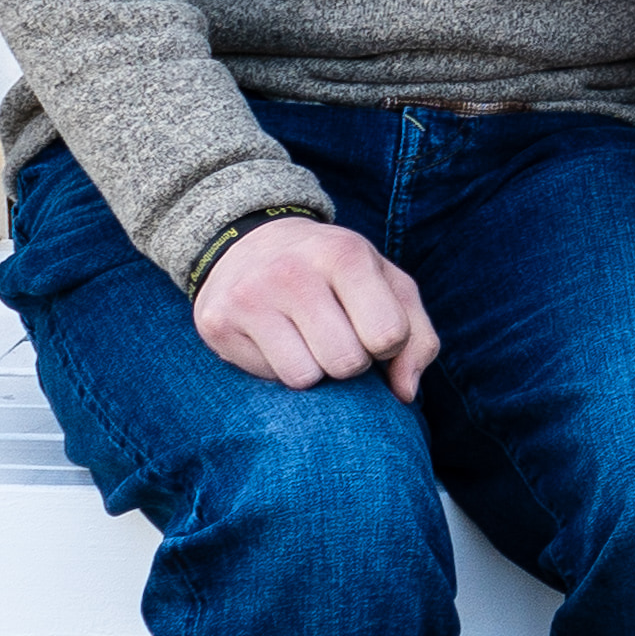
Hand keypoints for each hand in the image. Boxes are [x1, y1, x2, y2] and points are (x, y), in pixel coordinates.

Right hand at [194, 217, 437, 400]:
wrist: (251, 241)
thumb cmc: (335, 273)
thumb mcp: (388, 285)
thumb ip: (417, 338)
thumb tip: (405, 394)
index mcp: (345, 254)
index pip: (388, 336)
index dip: (387, 345)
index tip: (371, 328)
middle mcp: (294, 271)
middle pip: (346, 363)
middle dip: (350, 360)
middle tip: (335, 334)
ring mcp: (250, 296)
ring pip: (305, 378)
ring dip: (314, 369)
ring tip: (305, 337)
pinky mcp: (218, 322)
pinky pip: (268, 377)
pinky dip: (279, 368)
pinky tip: (274, 338)